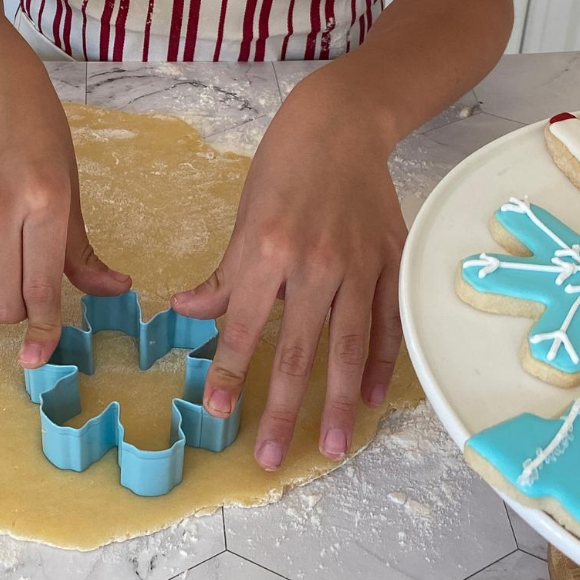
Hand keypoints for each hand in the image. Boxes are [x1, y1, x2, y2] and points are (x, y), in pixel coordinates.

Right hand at [0, 61, 130, 367]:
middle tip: (20, 286)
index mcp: (46, 203)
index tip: (38, 355)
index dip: (41, 331)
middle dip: (13, 311)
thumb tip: (114, 292)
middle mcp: (1, 208)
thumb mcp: (71, 189)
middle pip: (0, 303)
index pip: (41, 289)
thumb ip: (82, 250)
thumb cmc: (41, 137)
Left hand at [170, 68, 404, 470]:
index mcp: (267, 248)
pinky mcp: (391, 258)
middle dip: (282, 407)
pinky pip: (388, 321)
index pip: (244, 325)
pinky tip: (371, 398)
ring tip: (331, 447)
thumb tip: (188, 313)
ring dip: (338, 401)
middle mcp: (313, 262)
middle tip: (269, 456)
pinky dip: (383, 362)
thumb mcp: (245, 214)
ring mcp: (359, 262)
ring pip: (349, 345)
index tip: (217, 413)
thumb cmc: (284, 165)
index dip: (230, 372)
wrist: (342, 123)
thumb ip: (226, 273)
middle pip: (298, 348)